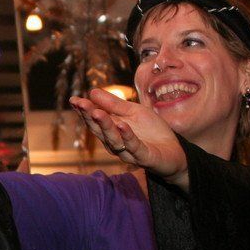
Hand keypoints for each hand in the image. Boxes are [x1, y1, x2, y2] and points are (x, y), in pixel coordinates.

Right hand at [70, 88, 188, 188]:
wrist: (175, 152)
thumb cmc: (152, 132)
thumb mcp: (134, 112)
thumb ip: (114, 104)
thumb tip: (92, 91)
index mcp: (112, 130)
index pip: (95, 120)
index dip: (84, 110)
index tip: (74, 99)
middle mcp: (116, 142)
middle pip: (100, 130)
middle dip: (90, 117)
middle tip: (81, 104)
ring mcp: (129, 151)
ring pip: (114, 140)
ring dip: (105, 126)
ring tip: (97, 112)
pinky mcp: (144, 158)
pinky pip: (134, 147)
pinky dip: (128, 137)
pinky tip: (123, 125)